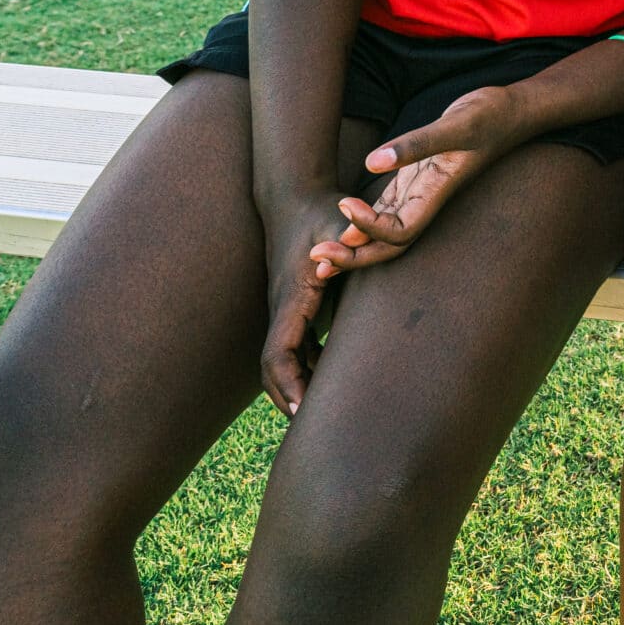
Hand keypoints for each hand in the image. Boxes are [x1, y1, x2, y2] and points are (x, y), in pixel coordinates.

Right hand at [257, 191, 351, 417]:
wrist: (294, 194)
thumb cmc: (321, 208)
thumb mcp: (336, 220)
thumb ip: (348, 237)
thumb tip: (344, 251)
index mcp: (291, 298)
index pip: (278, 355)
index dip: (288, 386)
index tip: (303, 412)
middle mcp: (283, 308)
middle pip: (275, 368)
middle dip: (290, 398)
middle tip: (315, 430)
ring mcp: (286, 308)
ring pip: (285, 360)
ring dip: (300, 385)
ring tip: (326, 415)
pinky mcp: (295, 304)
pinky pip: (296, 346)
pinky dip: (309, 366)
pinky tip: (333, 378)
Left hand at [307, 85, 524, 276]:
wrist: (511, 110)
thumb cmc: (490, 116)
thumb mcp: (457, 124)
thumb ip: (417, 143)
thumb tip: (372, 163)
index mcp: (437, 193)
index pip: (400, 232)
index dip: (370, 229)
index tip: (346, 206)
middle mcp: (427, 199)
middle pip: (388, 246)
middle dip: (353, 258)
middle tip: (315, 258)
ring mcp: (420, 191)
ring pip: (384, 233)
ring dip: (352, 246)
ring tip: (318, 254)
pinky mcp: (415, 178)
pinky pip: (386, 210)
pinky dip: (362, 221)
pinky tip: (341, 221)